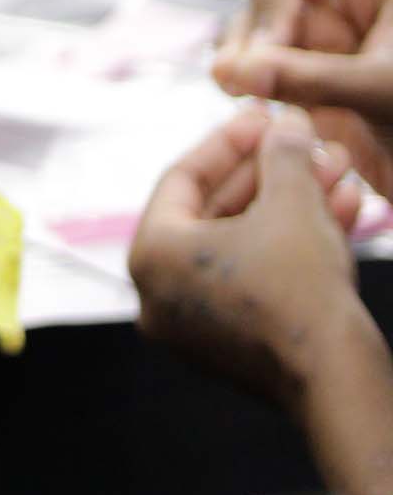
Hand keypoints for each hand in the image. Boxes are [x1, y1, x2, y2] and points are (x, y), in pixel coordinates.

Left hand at [130, 104, 370, 411]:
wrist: (338, 378)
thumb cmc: (301, 289)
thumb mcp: (292, 203)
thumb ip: (282, 154)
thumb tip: (285, 123)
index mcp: (150, 255)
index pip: (182, 178)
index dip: (229, 140)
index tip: (264, 116)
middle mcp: (159, 292)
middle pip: (216, 211)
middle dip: (270, 172)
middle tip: (306, 142)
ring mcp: (194, 324)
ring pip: (246, 243)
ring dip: (293, 202)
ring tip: (338, 170)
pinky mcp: (233, 345)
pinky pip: (258, 277)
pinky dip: (294, 243)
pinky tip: (344, 209)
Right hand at [213, 0, 392, 189]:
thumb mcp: (384, 89)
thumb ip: (315, 78)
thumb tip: (237, 70)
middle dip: (267, 17)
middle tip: (259, 67)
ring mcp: (315, 24)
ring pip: (256, 14)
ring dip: (247, 50)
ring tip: (247, 91)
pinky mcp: (293, 63)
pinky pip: (249, 53)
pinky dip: (241, 73)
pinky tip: (241, 95)